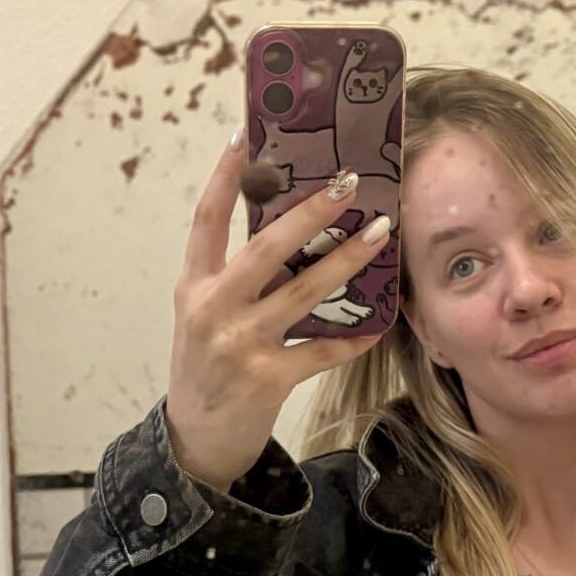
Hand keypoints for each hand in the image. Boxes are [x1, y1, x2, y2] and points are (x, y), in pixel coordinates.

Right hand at [164, 130, 390, 490]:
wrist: (197, 440)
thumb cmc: (207, 367)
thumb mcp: (205, 315)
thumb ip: (236, 277)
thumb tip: (294, 230)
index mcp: (193, 285)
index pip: (206, 219)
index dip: (224, 176)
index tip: (245, 135)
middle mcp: (211, 308)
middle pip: (266, 247)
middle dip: (310, 212)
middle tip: (349, 183)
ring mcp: (239, 343)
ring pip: (302, 291)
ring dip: (346, 260)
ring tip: (380, 233)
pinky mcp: (267, 378)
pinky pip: (322, 350)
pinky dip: (355, 337)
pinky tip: (382, 322)